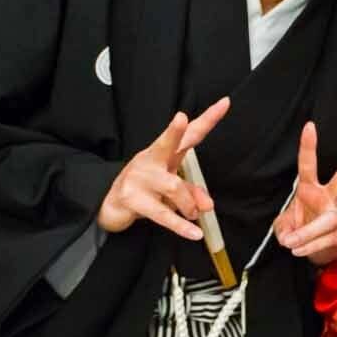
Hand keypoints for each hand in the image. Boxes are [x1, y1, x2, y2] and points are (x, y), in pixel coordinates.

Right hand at [97, 98, 229, 238]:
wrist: (111, 204)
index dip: (207, 119)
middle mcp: (151, 160)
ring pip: (174, 187)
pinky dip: (180, 226)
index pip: (189, 133)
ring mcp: (140, 179)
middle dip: (174, 131)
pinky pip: (162, 215)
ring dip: (189, 204)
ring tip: (192, 214)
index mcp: (164, 153)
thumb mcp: (172, 188)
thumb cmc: (145, 189)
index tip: (225, 103)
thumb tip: (207, 205)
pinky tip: (194, 232)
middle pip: (166, 143)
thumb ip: (192, 192)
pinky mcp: (133, 199)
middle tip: (181, 118)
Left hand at [274, 122, 336, 265]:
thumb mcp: (283, 227)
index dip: (308, 146)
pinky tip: (298, 250)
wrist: (313, 250)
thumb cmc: (298, 228)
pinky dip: (310, 245)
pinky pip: (328, 238)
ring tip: (291, 243)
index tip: (310, 126)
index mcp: (309, 188)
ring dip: (308, 233)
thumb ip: (283, 229)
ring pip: (328, 220)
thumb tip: (289, 238)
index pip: (308, 164)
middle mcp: (327, 197)